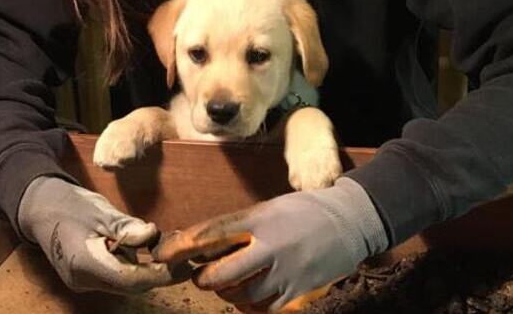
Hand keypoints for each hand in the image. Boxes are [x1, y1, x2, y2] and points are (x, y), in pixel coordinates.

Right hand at [18, 176, 189, 293]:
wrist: (39, 208)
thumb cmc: (68, 204)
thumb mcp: (99, 210)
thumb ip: (125, 227)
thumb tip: (153, 236)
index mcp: (85, 263)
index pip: (130, 279)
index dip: (160, 274)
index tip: (183, 264)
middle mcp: (84, 280)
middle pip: (130, 284)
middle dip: (159, 272)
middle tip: (183, 256)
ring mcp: (84, 281)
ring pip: (125, 282)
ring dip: (148, 268)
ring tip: (167, 247)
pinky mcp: (87, 277)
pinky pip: (117, 276)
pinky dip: (134, 265)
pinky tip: (146, 248)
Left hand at [151, 177, 387, 312]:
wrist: (348, 222)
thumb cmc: (303, 211)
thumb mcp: (268, 208)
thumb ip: (238, 226)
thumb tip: (202, 243)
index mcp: (259, 219)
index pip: (210, 234)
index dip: (182, 247)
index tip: (163, 254)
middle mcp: (269, 247)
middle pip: (220, 275)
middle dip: (203, 278)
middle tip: (200, 275)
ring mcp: (284, 272)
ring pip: (238, 295)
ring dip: (225, 293)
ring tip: (226, 284)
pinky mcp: (297, 291)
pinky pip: (261, 308)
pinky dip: (248, 305)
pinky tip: (247, 296)